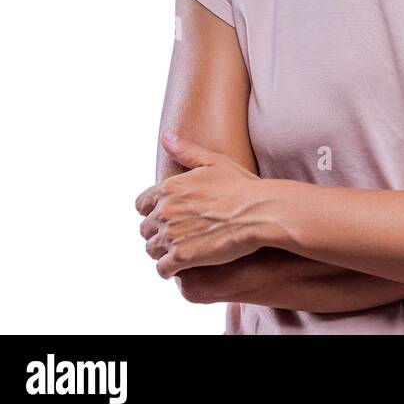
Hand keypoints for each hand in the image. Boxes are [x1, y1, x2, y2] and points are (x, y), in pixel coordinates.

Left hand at [135, 129, 269, 277]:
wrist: (261, 212)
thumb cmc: (242, 187)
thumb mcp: (214, 162)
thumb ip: (185, 150)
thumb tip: (165, 135)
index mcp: (168, 188)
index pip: (141, 205)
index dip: (154, 212)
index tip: (170, 217)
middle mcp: (164, 211)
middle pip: (146, 229)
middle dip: (160, 232)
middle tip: (181, 236)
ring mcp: (171, 235)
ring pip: (151, 250)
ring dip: (163, 252)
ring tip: (183, 251)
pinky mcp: (181, 256)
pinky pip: (162, 269)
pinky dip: (170, 269)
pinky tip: (185, 266)